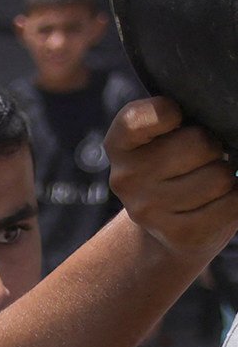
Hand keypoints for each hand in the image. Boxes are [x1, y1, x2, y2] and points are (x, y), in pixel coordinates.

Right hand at [107, 96, 237, 260]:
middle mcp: (126, 179)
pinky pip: (232, 205)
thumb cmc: (173, 166)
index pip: (142, 116)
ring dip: (225, 177)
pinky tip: (215, 203)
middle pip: (198, 144)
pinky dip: (234, 201)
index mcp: (120, 145)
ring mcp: (149, 211)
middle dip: (212, 148)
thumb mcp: (163, 135)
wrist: (163, 228)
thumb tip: (224, 122)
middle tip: (200, 159)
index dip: (169, 112)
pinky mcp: (178, 234)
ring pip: (219, 177)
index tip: (176, 121)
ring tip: (206, 183)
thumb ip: (180, 118)